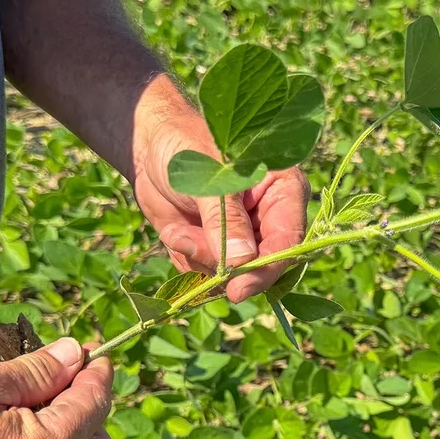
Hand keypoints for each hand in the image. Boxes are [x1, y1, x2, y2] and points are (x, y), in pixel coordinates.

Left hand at [132, 114, 310, 303]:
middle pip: (263, 265)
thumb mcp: (208, 180)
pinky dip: (188, 259)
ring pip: (233, 274)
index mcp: (284, 191)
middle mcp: (270, 218)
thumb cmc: (187, 148)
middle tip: (189, 245)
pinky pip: (209, 273)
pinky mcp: (218, 250)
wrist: (151, 149)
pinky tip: (173, 233)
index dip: (266, 268)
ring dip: (201, 259)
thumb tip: (243, 262)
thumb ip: (226, 221)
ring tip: (176, 231)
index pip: (288, 239)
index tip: (238, 290)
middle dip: (225, 266)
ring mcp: (245, 237)